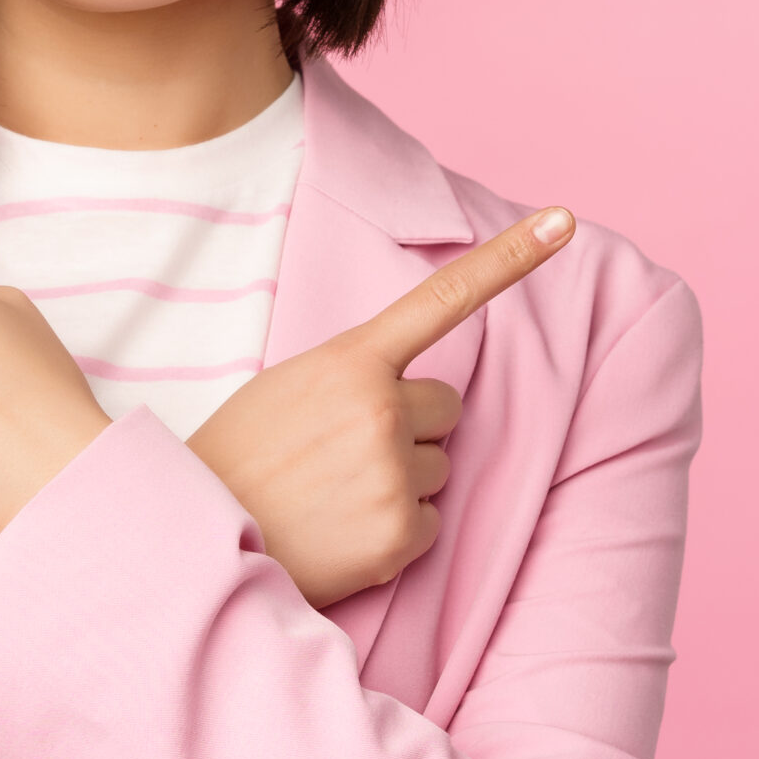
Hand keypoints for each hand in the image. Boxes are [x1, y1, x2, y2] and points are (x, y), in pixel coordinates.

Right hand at [185, 206, 575, 609]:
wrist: (195, 538)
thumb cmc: (239, 458)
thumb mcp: (288, 387)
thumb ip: (354, 376)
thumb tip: (413, 397)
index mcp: (352, 360)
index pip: (443, 298)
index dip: (511, 257)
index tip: (563, 220)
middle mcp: (382, 408)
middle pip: (447, 408)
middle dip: (412, 428)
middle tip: (343, 453)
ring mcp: (394, 472)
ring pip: (441, 467)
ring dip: (401, 481)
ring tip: (334, 495)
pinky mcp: (399, 534)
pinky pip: (430, 524)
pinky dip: (395, 532)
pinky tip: (343, 532)